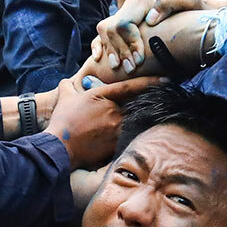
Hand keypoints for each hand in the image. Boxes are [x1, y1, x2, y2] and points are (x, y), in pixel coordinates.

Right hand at [46, 75, 164, 168]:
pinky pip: (129, 138)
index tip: (167, 80)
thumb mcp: (65, 98)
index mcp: (102, 96)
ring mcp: (115, 128)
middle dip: (145, 107)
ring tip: (152, 125)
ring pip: (134, 123)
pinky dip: (134, 138)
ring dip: (140, 124)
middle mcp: (112, 110)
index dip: (150, 82)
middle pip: (136, 106)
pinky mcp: (116, 144)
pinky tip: (139, 141)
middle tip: (159, 105)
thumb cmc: (62, 122)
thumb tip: (66, 81)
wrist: (59, 146)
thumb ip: (68, 86)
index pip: (130, 86)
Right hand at [94, 0, 204, 74]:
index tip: (140, 60)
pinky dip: (98, 46)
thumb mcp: (190, 1)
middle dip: (120, 51)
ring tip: (123, 67)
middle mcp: (132, 3)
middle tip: (132, 68)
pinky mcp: (122, 24)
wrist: (195, 15)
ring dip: (111, 52)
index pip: (124, 23)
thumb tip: (150, 18)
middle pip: (111, 29)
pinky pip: (101, 34)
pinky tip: (101, 58)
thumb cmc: (195, 11)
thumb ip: (173, 1)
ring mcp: (125, 13)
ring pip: (104, 32)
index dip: (130, 43)